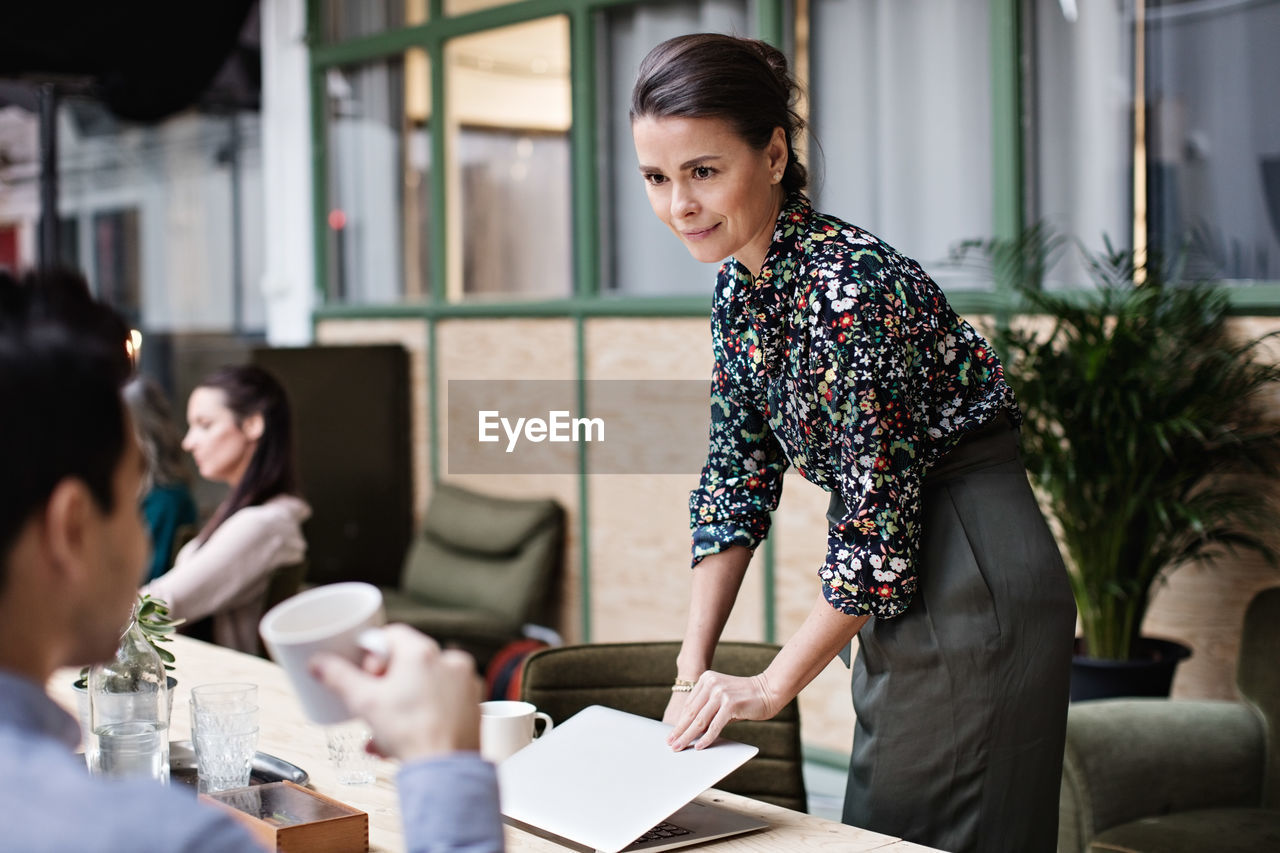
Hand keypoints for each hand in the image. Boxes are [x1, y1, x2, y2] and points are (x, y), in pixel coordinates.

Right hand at [310, 624, 482, 762]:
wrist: (444, 771)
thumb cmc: (409, 733)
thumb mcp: (364, 702)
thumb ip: (338, 677)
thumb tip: (318, 663)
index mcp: (423, 652)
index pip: (392, 635)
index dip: (373, 654)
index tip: (365, 675)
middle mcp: (450, 661)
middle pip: (408, 662)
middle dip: (385, 685)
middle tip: (373, 705)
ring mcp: (465, 684)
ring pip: (424, 686)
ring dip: (399, 705)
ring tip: (382, 732)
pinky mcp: (473, 706)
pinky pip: (441, 703)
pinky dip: (422, 715)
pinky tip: (404, 739)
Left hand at [665, 670, 776, 751]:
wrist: (769, 690)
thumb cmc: (745, 698)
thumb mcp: (723, 700)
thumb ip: (708, 710)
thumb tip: (692, 731)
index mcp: (707, 679)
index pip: (689, 705)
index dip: (680, 721)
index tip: (672, 734)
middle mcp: (711, 683)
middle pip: (691, 712)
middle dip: (680, 730)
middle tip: (671, 744)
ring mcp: (720, 692)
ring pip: (700, 720)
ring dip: (688, 736)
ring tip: (680, 747)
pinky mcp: (730, 703)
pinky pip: (715, 725)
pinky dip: (706, 738)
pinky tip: (700, 746)